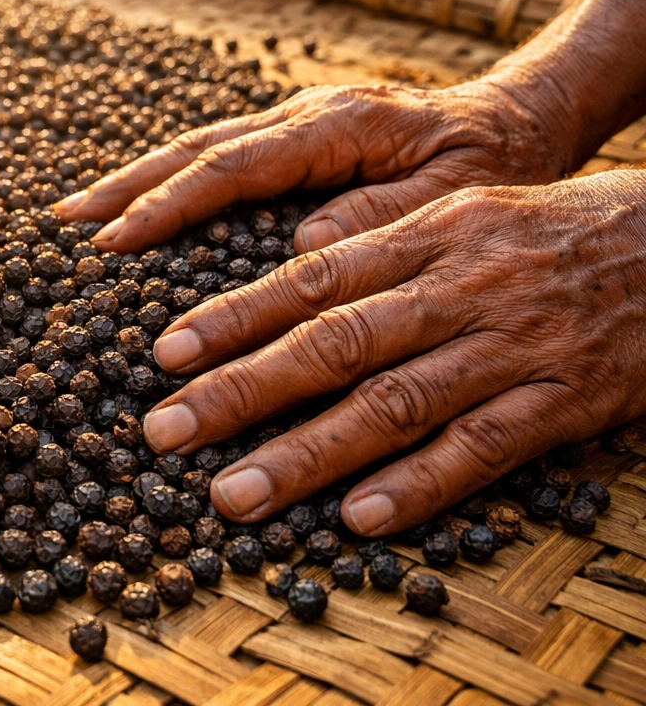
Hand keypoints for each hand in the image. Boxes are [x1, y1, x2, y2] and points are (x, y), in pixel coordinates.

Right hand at [53, 78, 584, 254]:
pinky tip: (137, 203)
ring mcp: (296, 120)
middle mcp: (306, 114)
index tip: (115, 238)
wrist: (520, 116)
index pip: (235, 166)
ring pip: (200, 146)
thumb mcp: (459, 195)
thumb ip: (381, 216)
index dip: (170, 203)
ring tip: (78, 211)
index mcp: (339, 126)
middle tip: (65, 219)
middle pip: (198, 148)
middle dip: (127, 185)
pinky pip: (220, 155)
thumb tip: (302, 246)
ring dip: (137, 179)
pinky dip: (171, 179)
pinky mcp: (295, 135)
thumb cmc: (497, 164)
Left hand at [138, 172, 645, 534]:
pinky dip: (421, 484)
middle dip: (242, 391)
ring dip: (308, 454)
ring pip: (395, 404)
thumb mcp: (462, 210)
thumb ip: (379, 236)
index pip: (312, 280)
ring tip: (234, 494)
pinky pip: (484, 449)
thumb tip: (294, 252)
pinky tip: (360, 517)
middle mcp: (457, 288)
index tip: (164, 353)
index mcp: (427, 235)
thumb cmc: (547, 230)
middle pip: (335, 343)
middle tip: (165, 431)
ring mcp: (510, 348)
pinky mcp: (562, 402)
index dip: (235, 318)